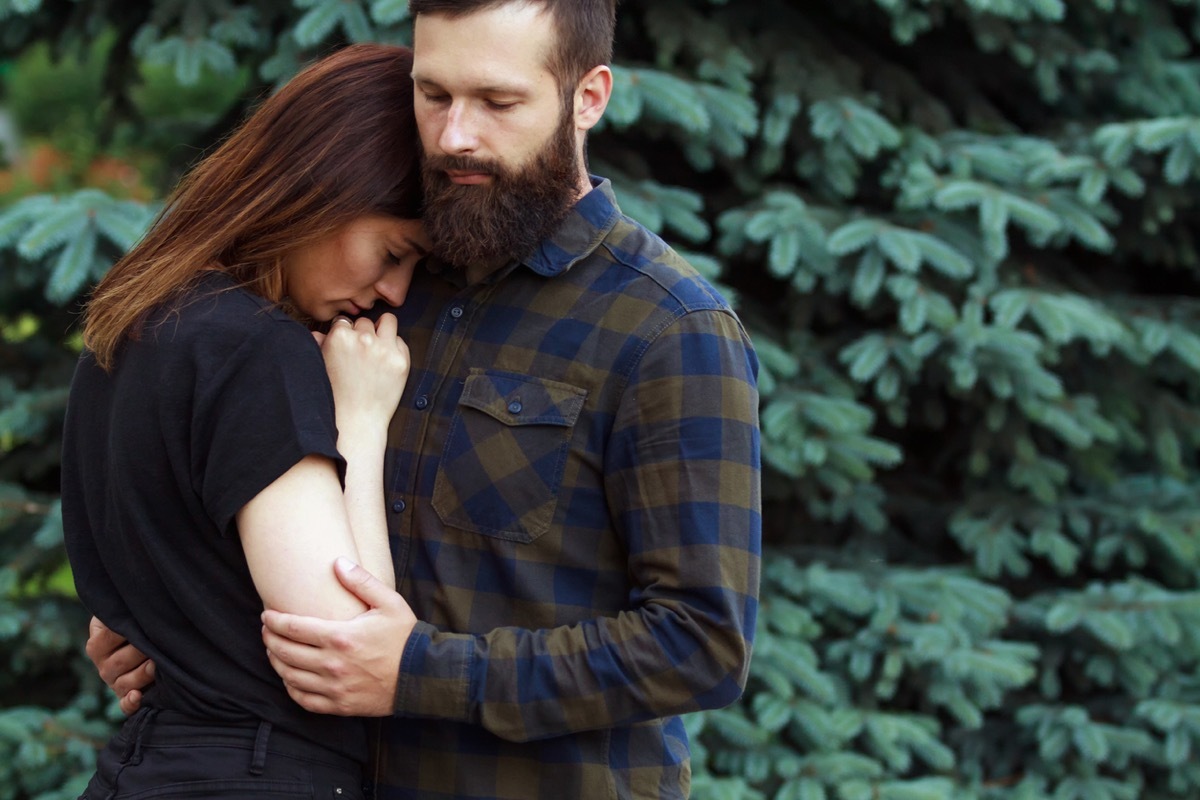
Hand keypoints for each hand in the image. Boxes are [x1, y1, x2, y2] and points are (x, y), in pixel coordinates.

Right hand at [86, 616, 154, 715]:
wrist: (146, 638)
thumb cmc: (134, 621)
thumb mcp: (123, 613)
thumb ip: (120, 611)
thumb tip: (132, 606)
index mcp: (97, 645)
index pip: (108, 638)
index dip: (125, 630)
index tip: (141, 622)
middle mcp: (104, 666)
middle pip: (118, 663)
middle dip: (140, 652)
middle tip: (158, 643)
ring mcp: (115, 683)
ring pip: (125, 683)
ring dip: (142, 674)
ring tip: (157, 664)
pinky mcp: (126, 697)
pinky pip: (124, 706)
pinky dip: (130, 703)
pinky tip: (138, 695)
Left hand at [261, 557, 417, 716]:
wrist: (422, 676)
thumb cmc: (405, 637)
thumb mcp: (389, 602)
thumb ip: (361, 581)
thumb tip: (337, 562)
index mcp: (340, 637)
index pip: (293, 628)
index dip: (274, 620)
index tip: (266, 615)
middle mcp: (332, 664)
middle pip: (285, 652)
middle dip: (269, 639)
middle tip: (266, 630)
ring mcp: (335, 687)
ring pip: (290, 677)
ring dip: (276, 663)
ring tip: (274, 651)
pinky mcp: (340, 705)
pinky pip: (304, 700)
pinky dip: (291, 689)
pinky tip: (290, 679)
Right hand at [315, 314, 408, 430]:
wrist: (356, 420)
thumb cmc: (335, 395)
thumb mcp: (321, 366)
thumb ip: (320, 344)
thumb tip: (318, 332)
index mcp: (339, 337)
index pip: (345, 321)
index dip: (345, 333)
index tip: (347, 346)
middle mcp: (363, 339)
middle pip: (365, 322)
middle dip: (363, 333)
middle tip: (361, 352)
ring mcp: (384, 349)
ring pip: (388, 321)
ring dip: (383, 331)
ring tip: (378, 347)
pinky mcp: (401, 361)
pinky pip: (401, 341)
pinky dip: (394, 349)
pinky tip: (385, 364)